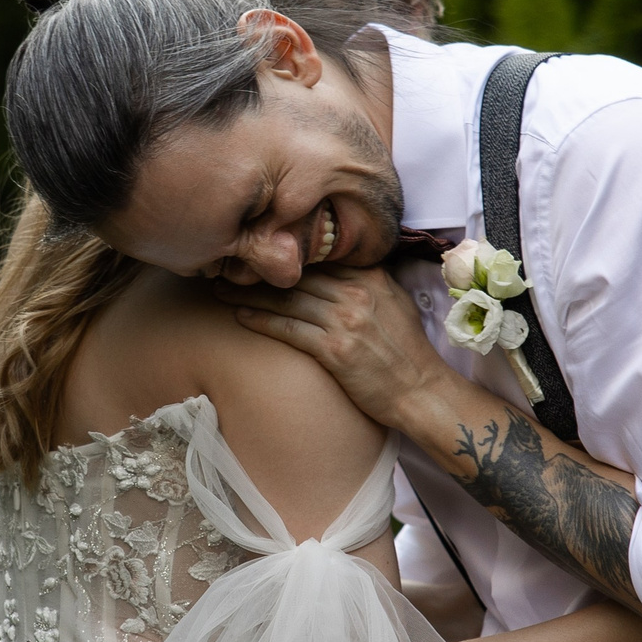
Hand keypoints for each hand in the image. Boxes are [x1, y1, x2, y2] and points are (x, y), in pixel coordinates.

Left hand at [213, 267, 449, 430]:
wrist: (420, 391)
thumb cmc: (407, 350)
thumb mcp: (395, 301)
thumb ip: (367, 279)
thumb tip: (338, 265)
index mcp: (372, 275)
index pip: (318, 256)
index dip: (284, 253)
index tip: (257, 250)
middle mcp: (358, 292)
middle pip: (296, 274)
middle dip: (257, 270)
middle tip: (227, 266)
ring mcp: (346, 320)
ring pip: (286, 298)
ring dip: (248, 293)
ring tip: (222, 289)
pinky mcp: (334, 349)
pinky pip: (288, 328)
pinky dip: (261, 320)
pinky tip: (240, 315)